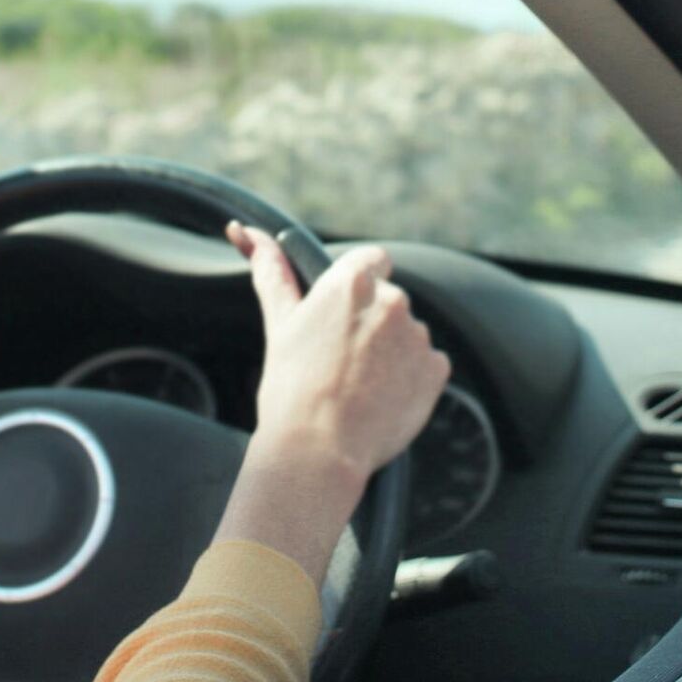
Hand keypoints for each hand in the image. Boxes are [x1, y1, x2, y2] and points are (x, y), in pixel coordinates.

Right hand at [232, 229, 449, 479]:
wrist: (319, 449)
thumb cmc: (291, 386)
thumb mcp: (279, 322)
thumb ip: (272, 271)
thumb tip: (245, 232)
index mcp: (352, 282)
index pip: (373, 259)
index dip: (359, 284)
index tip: (344, 310)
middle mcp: (392, 301)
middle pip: (387, 300)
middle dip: (370, 322)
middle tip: (339, 358)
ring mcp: (417, 337)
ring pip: (405, 334)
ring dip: (389, 350)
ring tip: (357, 384)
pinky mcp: (436, 370)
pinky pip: (425, 364)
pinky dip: (408, 377)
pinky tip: (380, 397)